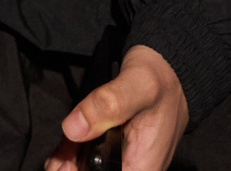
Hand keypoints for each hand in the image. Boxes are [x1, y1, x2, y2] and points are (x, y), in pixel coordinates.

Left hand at [48, 46, 187, 170]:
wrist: (168, 69)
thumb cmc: (161, 80)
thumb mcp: (138, 85)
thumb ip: (108, 104)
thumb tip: (74, 127)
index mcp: (143, 168)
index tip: (68, 164)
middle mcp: (133, 168)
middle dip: (71, 168)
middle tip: (62, 154)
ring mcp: (120, 160)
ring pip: (86, 170)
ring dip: (68, 161)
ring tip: (62, 149)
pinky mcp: (109, 149)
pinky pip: (85, 160)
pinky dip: (70, 153)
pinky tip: (66, 144)